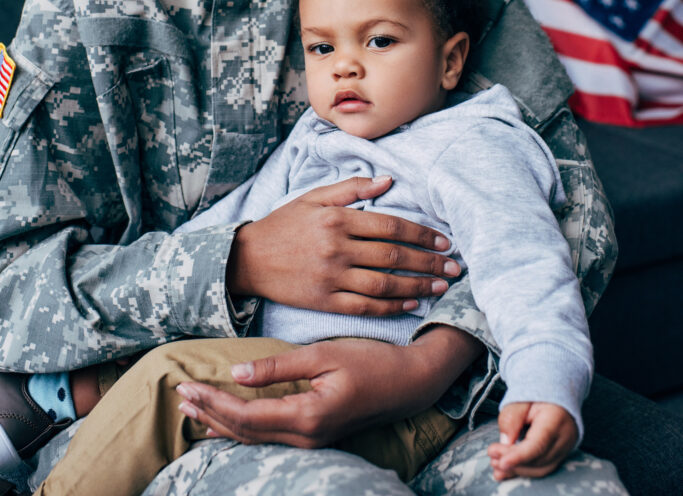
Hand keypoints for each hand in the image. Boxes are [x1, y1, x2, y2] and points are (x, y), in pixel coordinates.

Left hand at [178, 327, 481, 447]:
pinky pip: (268, 437)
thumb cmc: (371, 362)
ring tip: (192, 410)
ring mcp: (311, 440)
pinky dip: (242, 428)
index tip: (186, 386)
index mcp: (306, 416)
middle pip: (244, 432)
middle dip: (209, 414)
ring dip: (221, 423)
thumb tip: (236, 371)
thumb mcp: (324, 354)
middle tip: (178, 395)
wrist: (410, 383)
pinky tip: (226, 423)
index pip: (245, 416)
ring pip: (254, 438)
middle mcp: (305, 436)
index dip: (213, 403)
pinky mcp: (315, 435)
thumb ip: (279, 365)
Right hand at [227, 175, 459, 315]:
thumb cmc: (283, 225)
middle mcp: (337, 248)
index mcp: (338, 219)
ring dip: (417, 287)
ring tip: (440, 287)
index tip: (444, 241)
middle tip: (454, 267)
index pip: (391, 226)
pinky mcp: (324, 302)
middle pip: (394, 256)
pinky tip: (410, 305)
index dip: (422, 234)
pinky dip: (391, 308)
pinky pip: (365, 308)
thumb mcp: (313, 198)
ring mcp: (331, 277)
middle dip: (429, 262)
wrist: (247, 259)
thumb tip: (388, 180)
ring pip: (385, 285)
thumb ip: (351, 188)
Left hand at [488, 402, 577, 479]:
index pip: (538, 444)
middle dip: (513, 462)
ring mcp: (565, 449)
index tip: (502, 463)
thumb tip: (505, 442)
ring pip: (541, 468)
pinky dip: (524, 471)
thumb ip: (511, 418)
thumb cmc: (537, 394)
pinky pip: (542, 468)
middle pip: (538, 458)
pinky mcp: (560, 455)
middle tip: (492, 457)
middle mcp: (565, 438)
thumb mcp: (521, 398)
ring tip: (496, 465)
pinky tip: (507, 471)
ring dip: (517, 470)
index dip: (519, 456)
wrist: (556, 397)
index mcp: (556, 419)